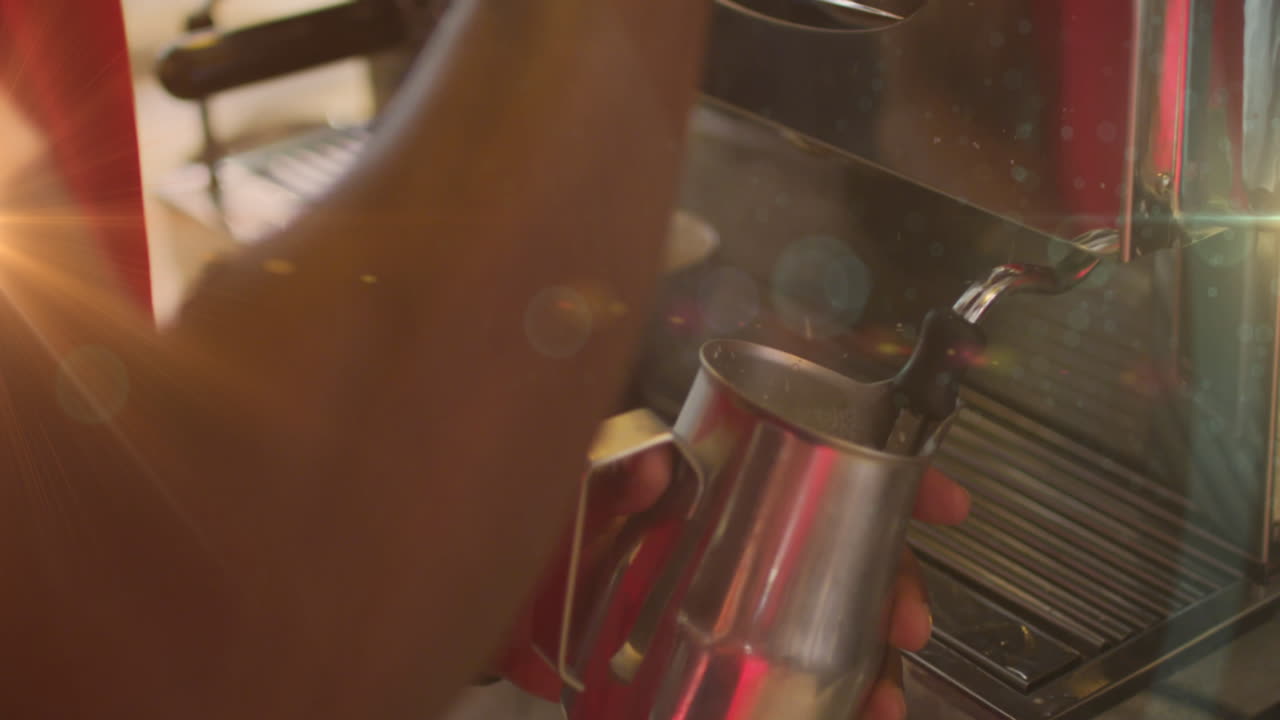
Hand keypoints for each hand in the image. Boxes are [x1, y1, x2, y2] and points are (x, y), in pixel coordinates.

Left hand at [496, 458, 969, 719]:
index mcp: (724, 488)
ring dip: (873, 660)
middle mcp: (745, 544)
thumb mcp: (575, 501)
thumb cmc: (543, 541)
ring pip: (832, 623)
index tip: (943, 501)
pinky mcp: (727, 657)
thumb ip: (610, 482)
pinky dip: (831, 699)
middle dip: (897, 585)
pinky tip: (848, 715)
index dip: (892, 479)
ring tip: (881, 699)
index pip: (823, 468)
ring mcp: (740, 603)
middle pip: (847, 553)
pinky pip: (795, 675)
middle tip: (909, 621)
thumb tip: (661, 465)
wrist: (508, 615)